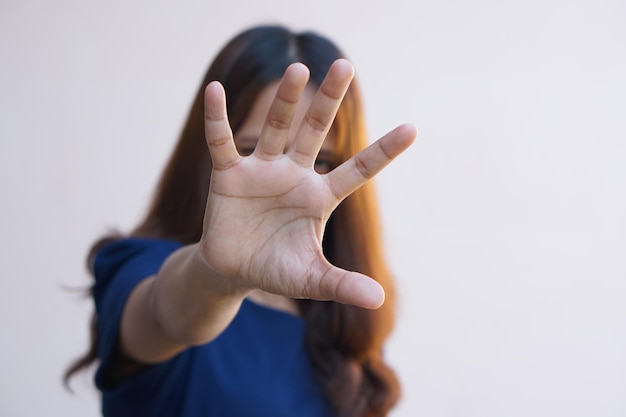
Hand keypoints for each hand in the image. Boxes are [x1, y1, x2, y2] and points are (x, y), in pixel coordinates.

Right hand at [200, 59, 416, 308]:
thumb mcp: (311, 279)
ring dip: (285, 101)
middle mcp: (294, 175)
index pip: (358, 170)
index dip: (384, 151)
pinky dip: (217, 119)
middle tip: (345, 66)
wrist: (234, 271)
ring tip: (298, 69)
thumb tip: (379, 300)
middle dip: (328, 102)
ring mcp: (262, 170)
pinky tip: (213, 90)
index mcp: (320, 197)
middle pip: (315, 132)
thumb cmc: (277, 270)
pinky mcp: (229, 174)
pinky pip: (222, 142)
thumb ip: (341, 284)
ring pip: (276, 129)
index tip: (414, 128)